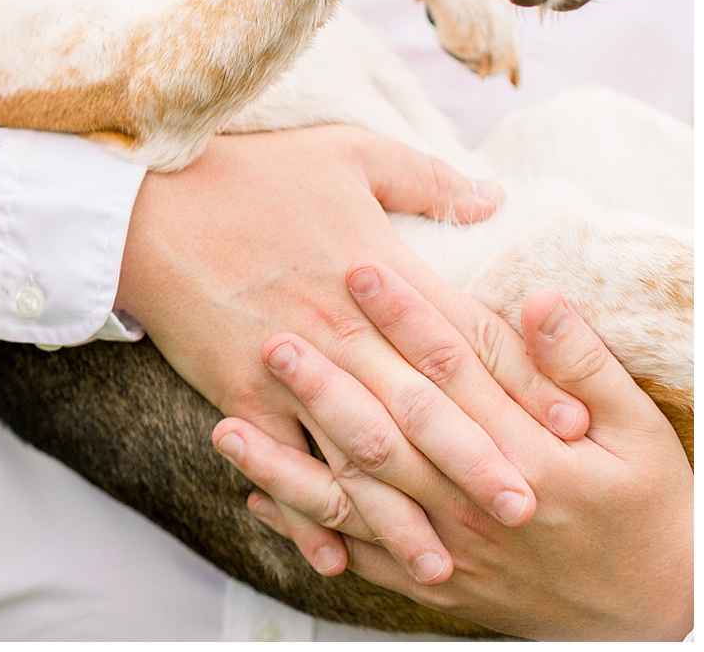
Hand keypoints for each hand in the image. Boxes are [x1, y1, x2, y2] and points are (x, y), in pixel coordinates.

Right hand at [117, 126, 590, 584]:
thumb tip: (494, 198)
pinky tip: (334, 557)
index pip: (467, 338)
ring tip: (441, 559)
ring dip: (399, 512)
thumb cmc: (246, 174)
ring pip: (357, 454)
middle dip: (477, 465)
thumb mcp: (345, 152)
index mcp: (379, 273)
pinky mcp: (239, 394)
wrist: (144, 206)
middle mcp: (343, 331)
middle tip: (525, 511)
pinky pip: (284, 465)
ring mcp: (290, 370)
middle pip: (424, 411)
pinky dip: (307, 514)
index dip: (522, 384)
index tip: (568, 427)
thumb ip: (425, 178)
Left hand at [216, 263, 692, 639]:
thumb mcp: (643, 436)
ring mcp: (450, 550)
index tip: (358, 269)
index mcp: (528, 457)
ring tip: (226, 427)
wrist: (659, 619)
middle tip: (272, 338)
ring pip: (355, 502)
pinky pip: (359, 555)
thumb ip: (584, 367)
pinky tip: (256, 497)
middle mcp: (477, 505)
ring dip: (287, 466)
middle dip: (325, 385)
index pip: (454, 373)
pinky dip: (306, 529)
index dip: (404, 318)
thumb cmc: (653, 514)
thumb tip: (540, 300)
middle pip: (387, 434)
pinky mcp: (434, 584)